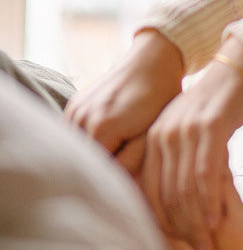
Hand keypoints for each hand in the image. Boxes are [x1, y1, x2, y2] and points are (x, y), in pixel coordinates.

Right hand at [64, 30, 184, 175]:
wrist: (152, 60)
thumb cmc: (161, 97)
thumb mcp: (153, 132)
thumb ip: (131, 162)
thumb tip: (117, 186)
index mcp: (103, 128)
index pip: (99, 172)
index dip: (113, 183)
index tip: (129, 189)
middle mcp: (82, 119)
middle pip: (86, 162)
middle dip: (103, 172)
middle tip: (124, 179)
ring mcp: (74, 111)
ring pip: (78, 150)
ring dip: (94, 158)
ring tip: (118, 159)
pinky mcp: (73, 106)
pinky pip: (75, 136)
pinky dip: (88, 144)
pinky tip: (108, 144)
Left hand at [142, 36, 242, 249]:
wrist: (241, 69)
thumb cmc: (221, 103)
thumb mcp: (192, 128)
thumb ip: (180, 155)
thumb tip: (179, 191)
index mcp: (154, 138)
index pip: (149, 189)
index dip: (163, 220)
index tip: (181, 243)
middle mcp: (162, 136)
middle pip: (166, 193)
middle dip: (182, 228)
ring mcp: (184, 132)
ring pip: (185, 188)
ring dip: (197, 222)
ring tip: (209, 243)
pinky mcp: (209, 129)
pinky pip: (206, 174)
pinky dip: (210, 202)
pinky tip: (218, 220)